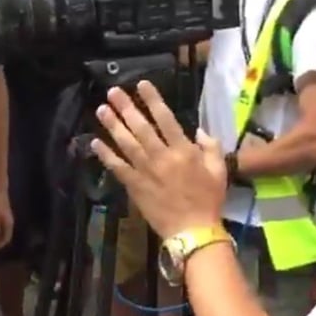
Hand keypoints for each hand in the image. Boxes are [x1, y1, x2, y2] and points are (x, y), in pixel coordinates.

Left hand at [91, 81, 226, 239]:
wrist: (193, 231)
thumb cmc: (208, 200)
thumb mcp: (219, 170)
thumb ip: (211, 147)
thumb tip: (199, 131)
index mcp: (183, 151)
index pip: (165, 118)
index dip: (152, 100)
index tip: (141, 85)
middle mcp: (162, 157)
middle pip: (140, 127)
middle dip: (126, 108)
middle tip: (112, 92)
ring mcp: (146, 172)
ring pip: (126, 144)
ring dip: (113, 126)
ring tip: (101, 110)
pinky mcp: (135, 186)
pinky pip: (118, 168)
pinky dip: (106, 155)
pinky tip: (95, 143)